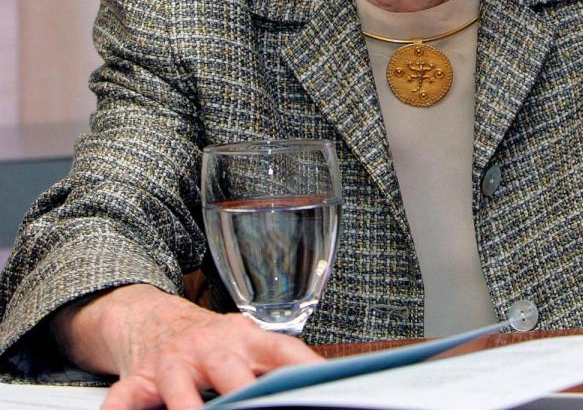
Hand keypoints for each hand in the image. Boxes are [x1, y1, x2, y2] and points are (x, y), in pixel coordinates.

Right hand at [51, 284, 318, 409]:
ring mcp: (170, 363)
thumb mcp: (245, 344)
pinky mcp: (135, 381)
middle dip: (242, 394)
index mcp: (243, 338)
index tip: (318, 383)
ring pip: (176, 386)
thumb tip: (323, 378)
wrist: (153, 319)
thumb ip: (276, 364)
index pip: (279, 350)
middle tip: (258, 408)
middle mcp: (207, 347)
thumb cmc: (211, 342)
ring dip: (187, 407)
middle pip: (228, 369)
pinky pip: (122, 401)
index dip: (301, 367)